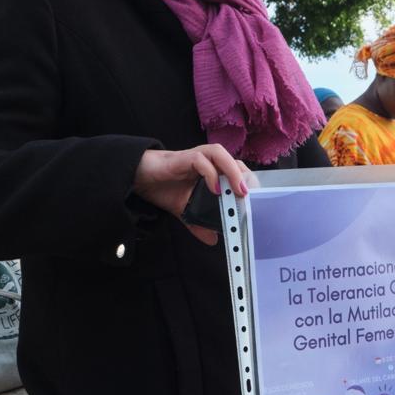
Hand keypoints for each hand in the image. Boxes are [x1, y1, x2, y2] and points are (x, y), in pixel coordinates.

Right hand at [133, 145, 247, 244]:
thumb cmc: (163, 187)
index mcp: (212, 171)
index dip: (248, 184)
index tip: (254, 202)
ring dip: (233, 172)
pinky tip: (214, 189)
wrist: (139, 178)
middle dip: (246, 178)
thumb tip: (212, 240)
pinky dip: (211, 173)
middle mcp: (207, 161)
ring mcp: (196, 157)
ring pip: (221, 154)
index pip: (237, 171)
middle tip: (250, 198)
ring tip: (238, 191)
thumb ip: (198, 223)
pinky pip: (202, 160)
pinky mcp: (184, 158)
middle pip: (235, 161)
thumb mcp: (185, 210)